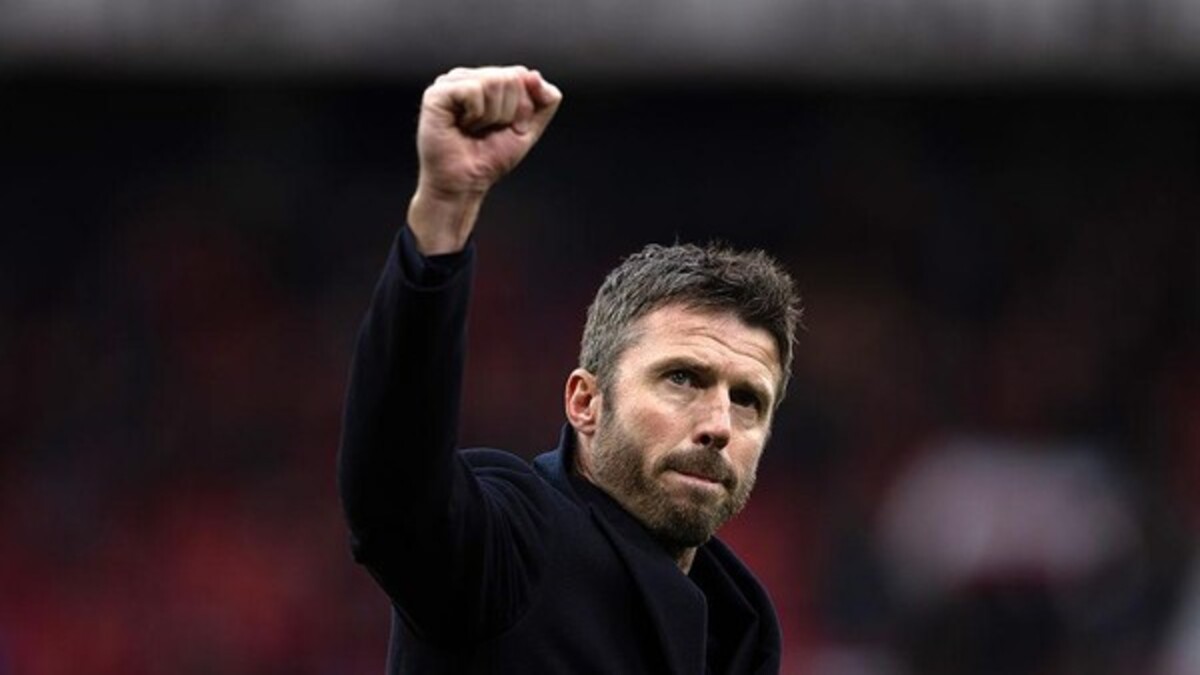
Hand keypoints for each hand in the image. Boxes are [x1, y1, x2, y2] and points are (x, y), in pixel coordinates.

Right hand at [408, 66, 562, 254]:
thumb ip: (545, 100)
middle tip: (488, 131)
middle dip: (509, 112)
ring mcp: (450, 83)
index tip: (507, 128)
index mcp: (486, 80)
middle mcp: (468, 77)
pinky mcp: (436, 93)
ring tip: (473, 130)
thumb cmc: (490, 158)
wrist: (465, 183)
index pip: (522, 75)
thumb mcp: (529, 128)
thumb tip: (533, 74)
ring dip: (491, 116)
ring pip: (493, 81)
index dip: (523, 108)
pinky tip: (461, 126)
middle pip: (510, 77)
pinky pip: (473, 90)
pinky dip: (475, 115)